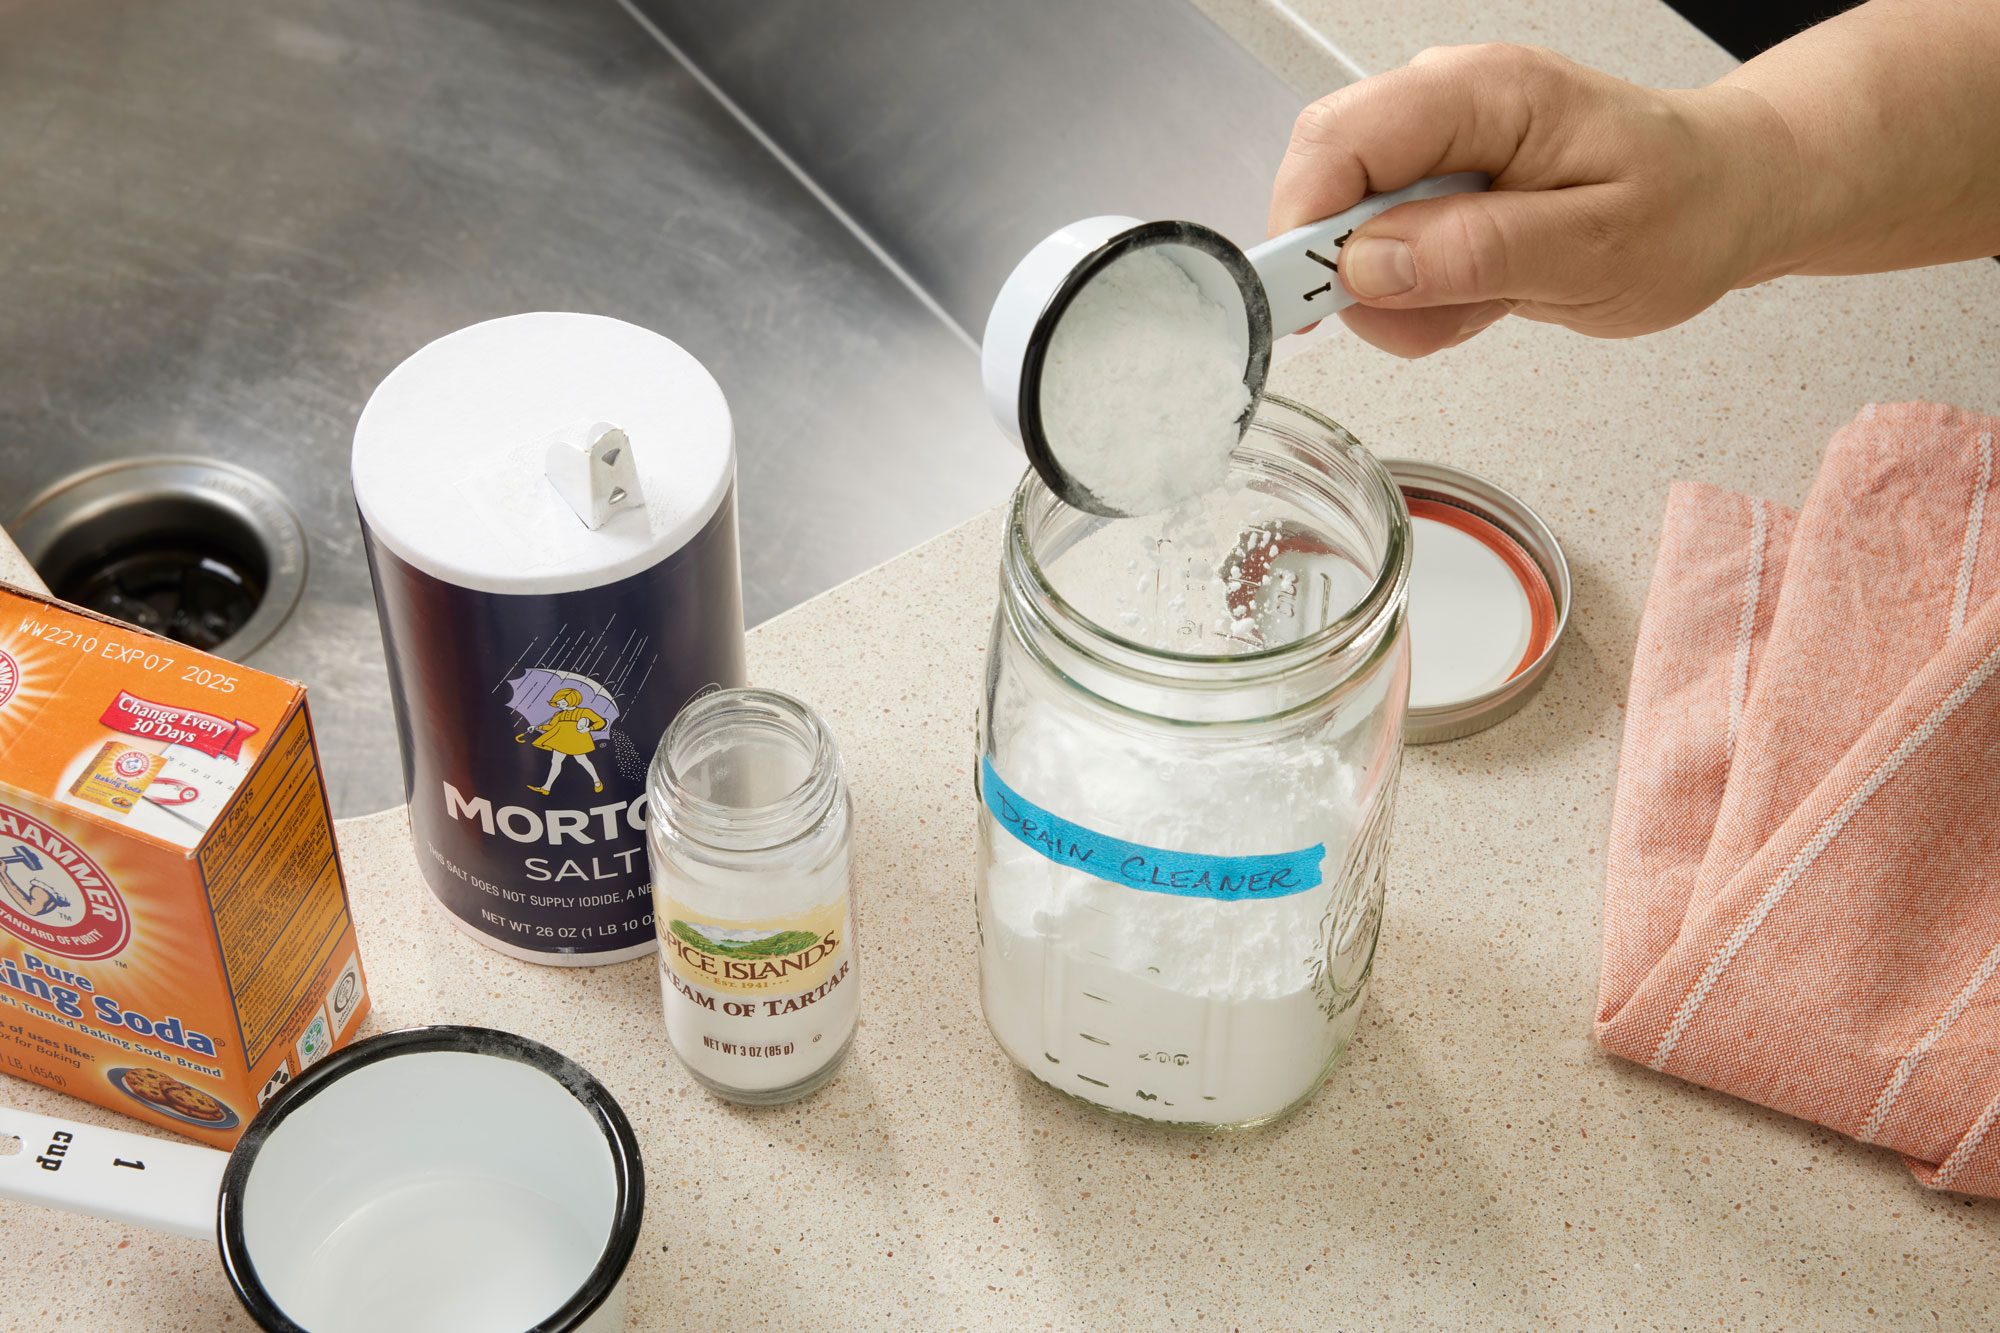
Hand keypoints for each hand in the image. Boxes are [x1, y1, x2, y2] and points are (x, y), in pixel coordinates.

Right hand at [1269, 44, 1802, 356]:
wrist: (1726, 196)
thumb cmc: (1686, 207)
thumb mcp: (1595, 248)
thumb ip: (1478, 252)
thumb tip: (1370, 265)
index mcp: (1482, 94)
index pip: (1338, 142)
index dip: (1304, 227)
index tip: (1316, 305)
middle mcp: (1446, 105)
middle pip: (1324, 180)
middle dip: (1349, 272)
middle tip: (1425, 316)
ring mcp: (1435, 147)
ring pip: (1344, 230)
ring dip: (1395, 296)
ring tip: (1482, 301)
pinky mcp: (1435, 190)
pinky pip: (1381, 254)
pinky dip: (1418, 297)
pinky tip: (1482, 293)